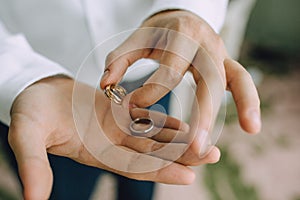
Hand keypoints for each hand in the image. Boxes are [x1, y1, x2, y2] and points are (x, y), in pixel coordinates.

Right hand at [8, 76, 219, 198]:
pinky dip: (166, 121)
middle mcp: (112, 144)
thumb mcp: (27, 135)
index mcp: (96, 153)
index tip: (188, 176)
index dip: (159, 171)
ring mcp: (117, 128)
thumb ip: (33, 163)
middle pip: (152, 154)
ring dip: (180, 139)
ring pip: (154, 136)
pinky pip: (147, 117)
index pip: (133, 167)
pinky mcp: (119, 112)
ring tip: (207, 140)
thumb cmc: (30, 112)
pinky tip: (187, 122)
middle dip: (181, 156)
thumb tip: (33, 199)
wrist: (38, 91)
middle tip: (213, 156)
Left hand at [100, 10, 260, 137]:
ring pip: (235, 79)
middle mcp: (206, 44)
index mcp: (181, 35)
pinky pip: (243, 81)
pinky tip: (252, 126)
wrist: (181, 19)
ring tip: (248, 129)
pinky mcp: (228, 64)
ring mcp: (221, 53)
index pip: (170, 72)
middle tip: (194, 146)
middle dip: (203, 113)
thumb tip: (106, 85)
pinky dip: (249, 102)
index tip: (132, 106)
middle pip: (209, 78)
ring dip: (242, 105)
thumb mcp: (135, 41)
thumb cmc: (157, 34)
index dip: (151, 92)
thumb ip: (118, 61)